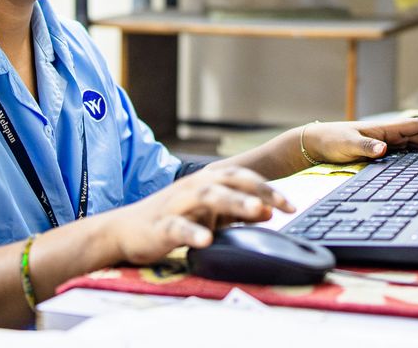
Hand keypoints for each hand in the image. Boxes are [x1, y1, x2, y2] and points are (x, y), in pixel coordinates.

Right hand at [108, 166, 294, 264]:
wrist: (125, 230)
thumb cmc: (172, 219)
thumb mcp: (210, 215)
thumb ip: (238, 212)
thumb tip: (270, 211)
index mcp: (207, 182)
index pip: (242, 177)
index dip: (268, 188)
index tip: (292, 205)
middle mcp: (193, 187)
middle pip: (230, 180)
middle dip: (259, 190)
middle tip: (284, 205)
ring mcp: (176, 204)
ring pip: (207, 196)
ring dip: (234, 201)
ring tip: (256, 210)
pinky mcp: (160, 225)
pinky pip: (177, 227)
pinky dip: (193, 232)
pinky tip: (206, 241)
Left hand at [301, 118, 417, 164]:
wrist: (317, 143)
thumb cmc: (331, 141)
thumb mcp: (347, 145)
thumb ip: (365, 148)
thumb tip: (384, 149)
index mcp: (385, 129)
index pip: (417, 126)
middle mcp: (390, 134)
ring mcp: (387, 142)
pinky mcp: (383, 151)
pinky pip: (410, 150)